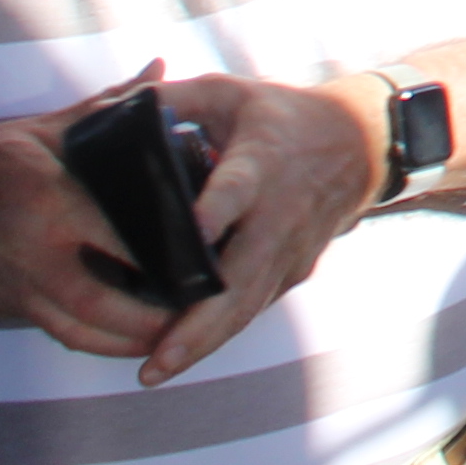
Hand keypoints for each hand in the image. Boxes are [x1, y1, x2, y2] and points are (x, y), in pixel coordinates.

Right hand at [0, 98, 192, 362]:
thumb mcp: (41, 128)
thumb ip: (108, 106)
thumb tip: (161, 69)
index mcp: (49, 198)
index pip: (124, 233)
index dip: (172, 250)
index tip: (213, 252)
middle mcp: (33, 250)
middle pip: (110, 302)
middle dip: (160, 315)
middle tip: (206, 307)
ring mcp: (16, 287)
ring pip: (86, 332)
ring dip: (134, 341)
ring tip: (179, 333)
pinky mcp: (3, 309)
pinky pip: (60, 332)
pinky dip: (99, 340)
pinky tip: (133, 337)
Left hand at [148, 69, 380, 382]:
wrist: (361, 144)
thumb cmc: (282, 117)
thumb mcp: (229, 93)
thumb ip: (170, 99)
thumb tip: (105, 113)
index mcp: (261, 161)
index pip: (238, 187)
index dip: (217, 209)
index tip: (196, 232)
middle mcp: (279, 212)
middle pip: (241, 275)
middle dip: (201, 320)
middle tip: (158, 354)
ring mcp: (290, 249)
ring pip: (248, 304)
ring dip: (205, 340)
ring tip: (156, 371)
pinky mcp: (294, 271)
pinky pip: (254, 307)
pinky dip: (220, 333)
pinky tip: (181, 355)